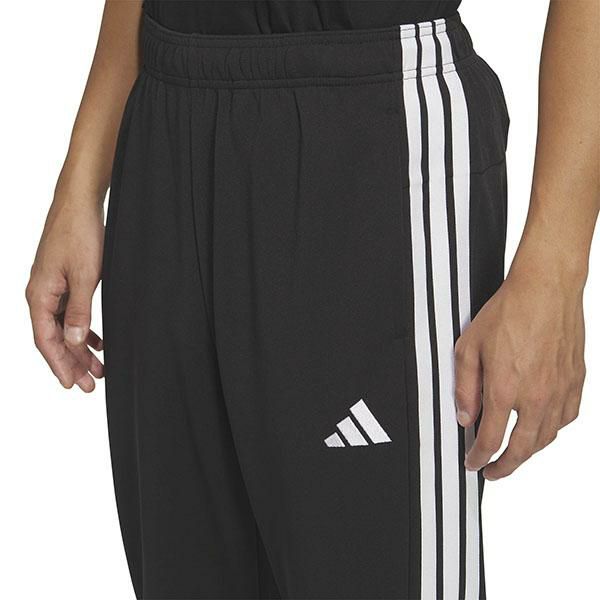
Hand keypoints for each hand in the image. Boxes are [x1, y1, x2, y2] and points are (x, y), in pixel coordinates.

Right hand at [26, 190, 104, 391]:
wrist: (79, 203)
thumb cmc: (79, 234)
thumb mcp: (84, 276)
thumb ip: (79, 311)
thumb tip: (76, 342)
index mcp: (39, 295)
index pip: (46, 340)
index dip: (60, 364)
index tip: (73, 385)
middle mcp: (41, 294)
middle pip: (55, 338)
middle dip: (73, 363)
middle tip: (91, 384)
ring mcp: (51, 287)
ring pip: (64, 327)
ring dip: (81, 348)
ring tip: (99, 368)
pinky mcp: (63, 280)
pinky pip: (70, 313)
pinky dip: (83, 329)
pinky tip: (97, 341)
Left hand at [454, 267, 585, 479]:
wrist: (545, 290)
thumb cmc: (508, 312)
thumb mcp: (469, 348)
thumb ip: (465, 387)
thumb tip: (465, 417)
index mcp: (505, 389)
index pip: (489, 440)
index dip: (479, 458)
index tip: (473, 464)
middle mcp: (535, 396)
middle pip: (521, 449)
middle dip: (504, 467)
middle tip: (493, 472)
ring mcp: (559, 391)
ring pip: (546, 438)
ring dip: (528, 452)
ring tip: (514, 454)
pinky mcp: (576, 382)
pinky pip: (566, 418)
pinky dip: (551, 431)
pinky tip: (541, 428)